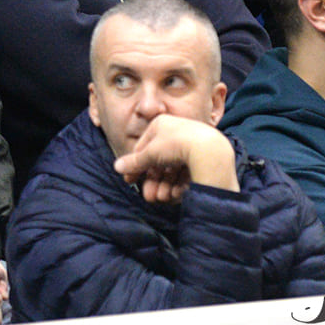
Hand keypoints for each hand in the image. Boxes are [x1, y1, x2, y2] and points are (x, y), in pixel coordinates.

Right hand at [113, 114, 237, 202]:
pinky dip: (180, 184)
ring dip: (165, 186)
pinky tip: (177, 195)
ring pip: (173, 170)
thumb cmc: (175, 144)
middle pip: (159, 162)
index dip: (136, 165)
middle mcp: (176, 132)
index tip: (129, 180)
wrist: (208, 149)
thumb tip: (117, 167)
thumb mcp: (150, 153)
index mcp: (161, 124)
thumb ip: (134, 162)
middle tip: (150, 198)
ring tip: (164, 199)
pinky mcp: (202, 157)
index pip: (143, 147)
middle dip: (154, 182)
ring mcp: (190, 145)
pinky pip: (186, 172)